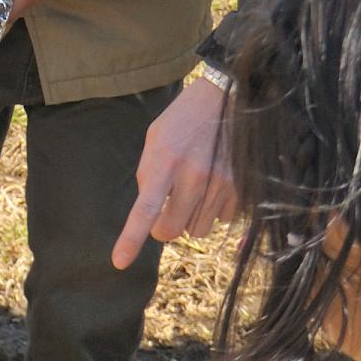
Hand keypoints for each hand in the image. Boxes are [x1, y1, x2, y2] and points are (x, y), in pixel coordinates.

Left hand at [111, 74, 236, 269]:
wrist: (225, 98)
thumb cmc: (182, 121)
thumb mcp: (155, 141)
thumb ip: (149, 177)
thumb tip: (150, 216)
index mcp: (165, 161)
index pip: (145, 210)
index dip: (131, 239)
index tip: (119, 262)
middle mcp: (193, 175)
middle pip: (172, 230)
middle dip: (163, 228)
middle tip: (164, 211)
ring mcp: (220, 183)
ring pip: (197, 230)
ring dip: (190, 219)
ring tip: (191, 191)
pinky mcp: (240, 188)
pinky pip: (221, 220)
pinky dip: (213, 212)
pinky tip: (212, 187)